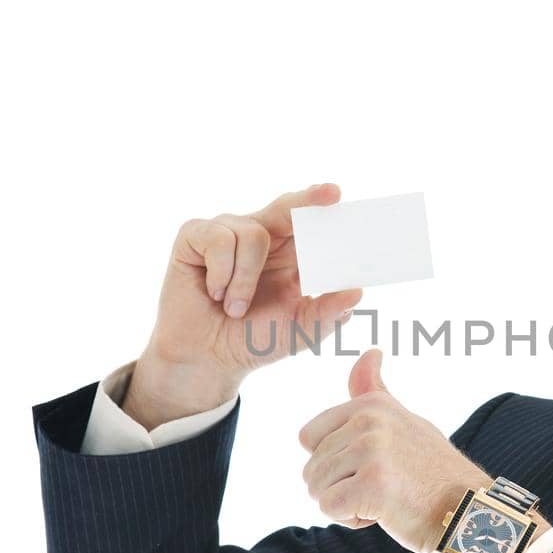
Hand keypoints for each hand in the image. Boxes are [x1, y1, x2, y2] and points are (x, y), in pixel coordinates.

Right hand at [125, 183, 363, 428]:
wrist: (207, 359)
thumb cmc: (253, 340)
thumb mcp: (299, 330)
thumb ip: (327, 312)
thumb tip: (357, 291)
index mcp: (290, 253)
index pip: (312, 224)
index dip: (326, 208)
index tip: (339, 195)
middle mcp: (261, 235)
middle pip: (287, 208)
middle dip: (307, 199)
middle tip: (330, 193)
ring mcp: (227, 232)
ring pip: (253, 233)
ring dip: (246, 280)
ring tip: (235, 307)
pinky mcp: (195, 236)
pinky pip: (219, 240)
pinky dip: (221, 275)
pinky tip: (214, 293)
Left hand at [298, 348, 493, 552]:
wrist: (466, 508)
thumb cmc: (430, 471)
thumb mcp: (402, 420)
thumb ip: (373, 390)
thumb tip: (370, 351)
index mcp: (371, 404)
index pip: (308, 438)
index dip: (333, 461)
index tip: (370, 466)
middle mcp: (369, 420)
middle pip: (312, 467)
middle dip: (339, 486)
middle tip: (383, 486)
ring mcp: (371, 450)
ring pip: (316, 489)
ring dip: (345, 504)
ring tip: (383, 498)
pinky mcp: (372, 484)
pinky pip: (329, 508)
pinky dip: (350, 518)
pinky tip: (382, 512)